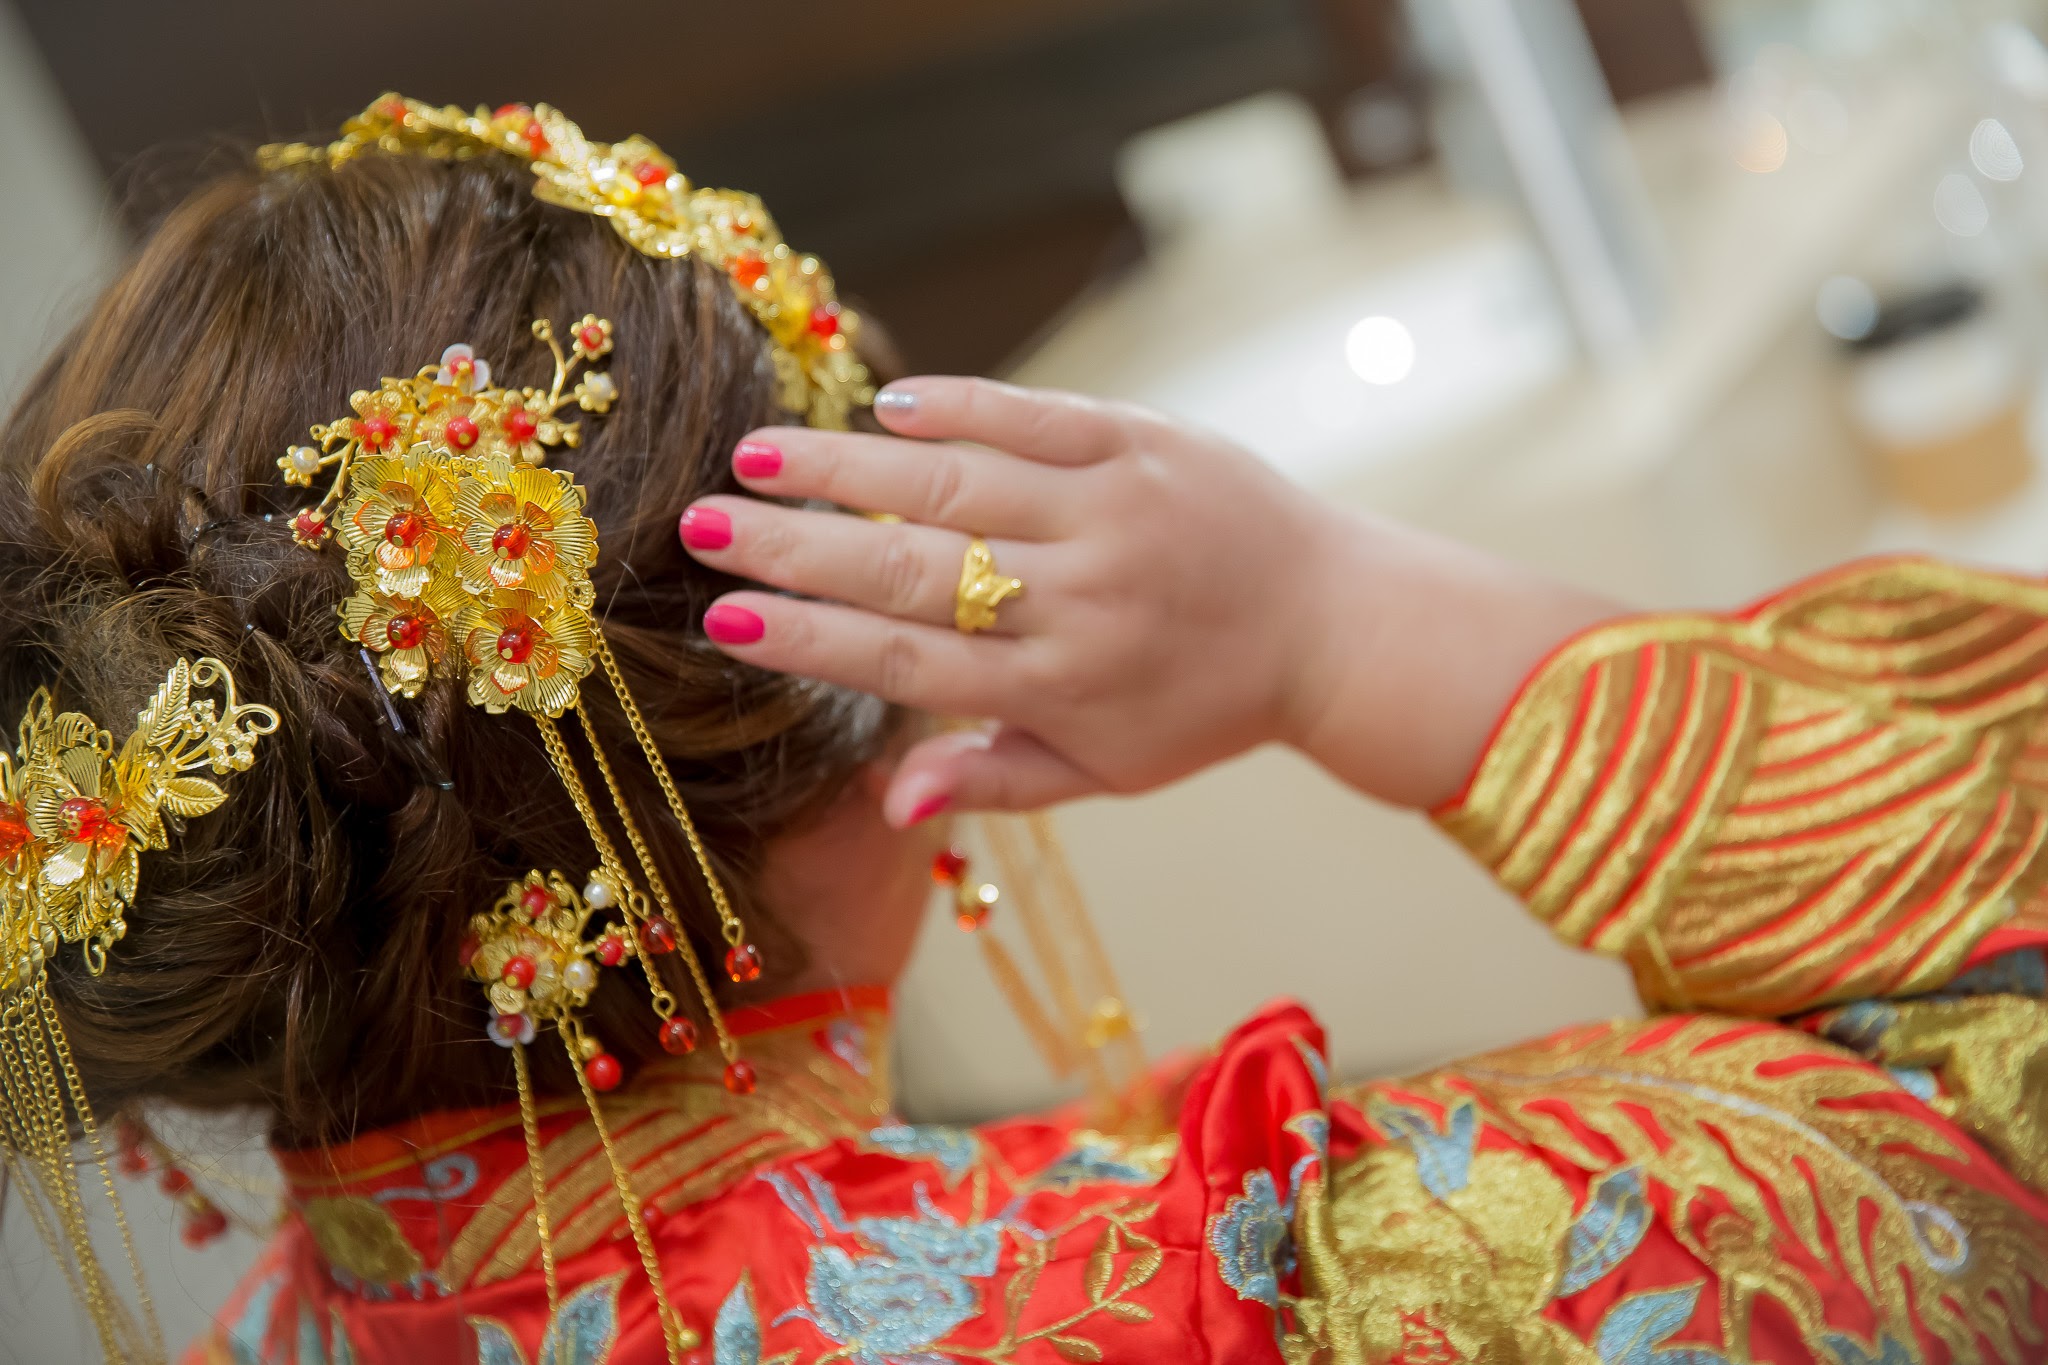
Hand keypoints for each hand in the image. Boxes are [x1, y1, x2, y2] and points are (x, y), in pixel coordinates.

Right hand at [679, 378, 1617, 823]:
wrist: (1334, 626)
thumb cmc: (1203, 708)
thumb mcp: (1105, 771)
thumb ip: (992, 779)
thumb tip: (886, 804)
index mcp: (1058, 688)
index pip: (906, 662)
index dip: (809, 642)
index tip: (723, 620)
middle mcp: (1079, 601)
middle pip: (911, 570)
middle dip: (794, 550)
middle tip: (700, 524)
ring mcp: (1114, 514)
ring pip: (958, 484)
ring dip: (849, 467)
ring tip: (758, 455)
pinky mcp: (1147, 445)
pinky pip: (1040, 417)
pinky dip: (963, 407)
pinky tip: (890, 403)